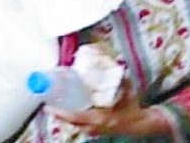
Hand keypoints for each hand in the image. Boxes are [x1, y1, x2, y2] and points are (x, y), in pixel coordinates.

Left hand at [47, 83, 168, 137]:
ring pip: (74, 125)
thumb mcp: (128, 91)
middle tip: (47, 102)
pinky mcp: (96, 130)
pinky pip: (80, 125)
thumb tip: (114, 58)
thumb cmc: (133, 108)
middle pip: (70, 122)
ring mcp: (95, 130)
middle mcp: (95, 126)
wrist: (141, 124)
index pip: (75, 117)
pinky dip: (72, 118)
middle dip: (57, 114)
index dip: (60, 113)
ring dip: (64, 116)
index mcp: (100, 118)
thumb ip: (121, 76)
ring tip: (54, 105)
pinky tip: (68, 110)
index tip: (48, 107)